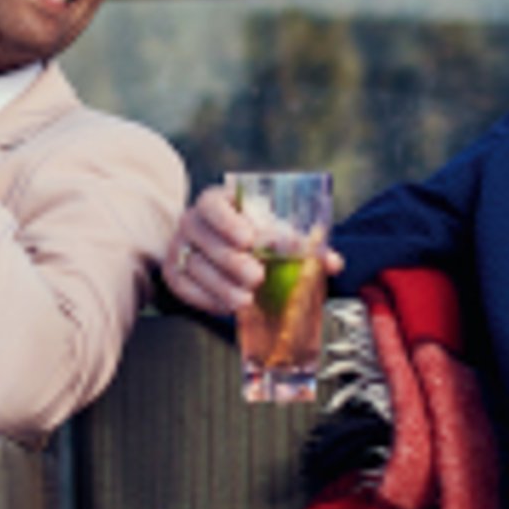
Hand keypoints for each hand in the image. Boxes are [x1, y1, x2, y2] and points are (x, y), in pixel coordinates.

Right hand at [161, 184, 341, 318]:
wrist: (220, 247)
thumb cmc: (254, 235)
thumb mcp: (275, 232)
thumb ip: (301, 245)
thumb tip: (334, 262)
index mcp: (216, 201)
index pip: (213, 205)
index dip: (228, 221)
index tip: (249, 239)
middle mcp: (192, 221)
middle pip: (204, 238)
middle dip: (231, 261)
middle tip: (257, 277)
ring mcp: (179, 248)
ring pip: (195, 267)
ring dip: (221, 286)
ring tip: (246, 301)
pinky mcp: (174, 274)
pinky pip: (184, 288)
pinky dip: (206, 299)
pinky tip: (226, 307)